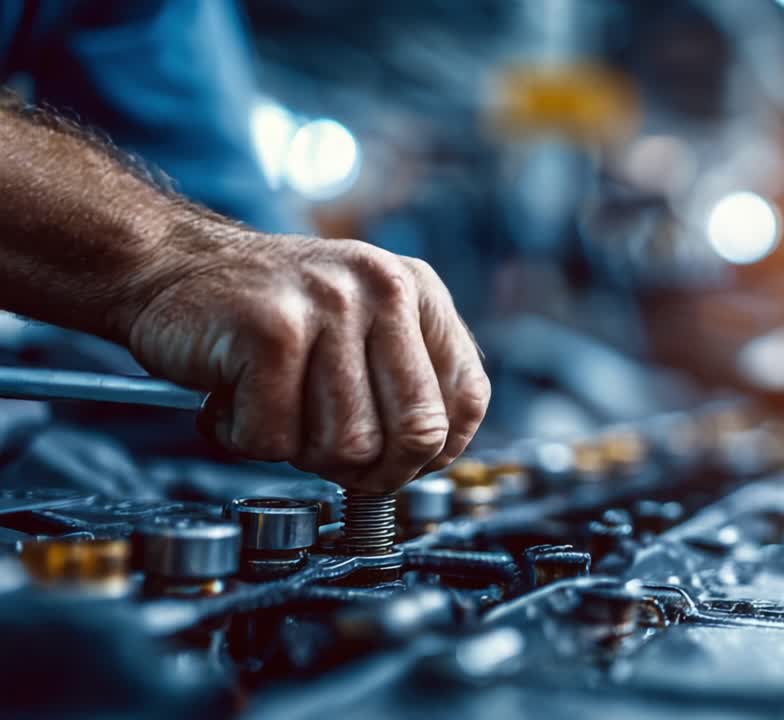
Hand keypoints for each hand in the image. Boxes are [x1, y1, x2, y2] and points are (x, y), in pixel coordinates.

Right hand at [120, 224, 488, 492]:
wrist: (169, 266)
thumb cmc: (269, 314)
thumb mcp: (360, 326)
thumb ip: (406, 381)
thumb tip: (433, 457)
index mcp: (416, 290)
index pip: (465, 400)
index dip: (431, 453)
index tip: (392, 461)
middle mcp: (383, 289)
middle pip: (417, 434)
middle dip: (372, 469)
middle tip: (326, 459)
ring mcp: (329, 305)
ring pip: (347, 446)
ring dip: (298, 452)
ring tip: (271, 411)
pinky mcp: (271, 331)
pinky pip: (276, 439)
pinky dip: (244, 438)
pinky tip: (231, 401)